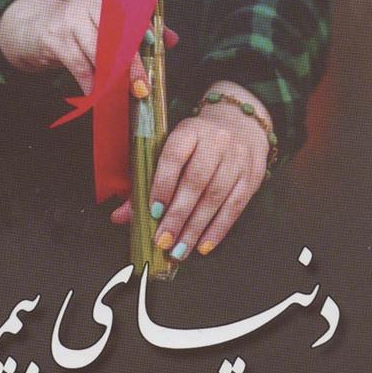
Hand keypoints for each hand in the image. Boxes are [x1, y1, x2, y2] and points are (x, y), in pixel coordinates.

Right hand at [0, 0, 178, 94]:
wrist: (37, 27)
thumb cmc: (83, 25)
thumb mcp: (110, 19)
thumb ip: (142, 27)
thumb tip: (172, 40)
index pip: (131, 8)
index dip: (145, 28)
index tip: (158, 46)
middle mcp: (89, 0)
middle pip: (116, 32)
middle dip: (131, 62)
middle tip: (142, 86)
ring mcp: (71, 18)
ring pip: (98, 51)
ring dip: (111, 76)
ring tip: (123, 92)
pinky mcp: (56, 38)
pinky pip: (79, 66)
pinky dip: (90, 82)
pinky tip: (97, 94)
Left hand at [110, 81, 270, 258]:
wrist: (239, 123)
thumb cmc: (196, 143)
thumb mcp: (171, 148)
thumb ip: (145, 181)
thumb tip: (119, 216)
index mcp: (190, 130)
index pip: (175, 156)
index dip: (163, 184)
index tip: (153, 211)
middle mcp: (217, 141)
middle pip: (196, 181)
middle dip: (178, 215)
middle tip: (163, 239)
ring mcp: (237, 158)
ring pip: (216, 197)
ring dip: (196, 228)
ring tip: (180, 249)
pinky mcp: (252, 175)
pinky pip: (235, 206)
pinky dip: (218, 229)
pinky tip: (203, 245)